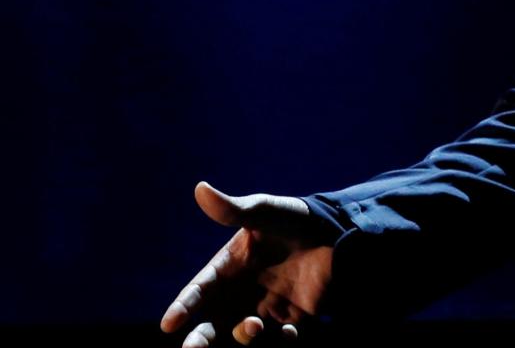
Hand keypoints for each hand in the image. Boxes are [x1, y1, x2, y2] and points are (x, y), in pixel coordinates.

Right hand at [160, 182, 337, 346]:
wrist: (339, 232)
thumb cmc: (296, 219)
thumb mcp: (266, 212)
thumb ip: (234, 210)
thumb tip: (200, 188)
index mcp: (229, 268)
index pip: (199, 291)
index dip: (183, 307)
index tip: (168, 324)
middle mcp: (242, 293)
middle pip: (212, 324)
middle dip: (200, 340)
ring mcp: (266, 308)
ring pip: (243, 336)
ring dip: (243, 338)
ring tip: (254, 326)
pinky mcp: (292, 319)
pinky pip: (281, 339)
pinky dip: (281, 341)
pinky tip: (288, 334)